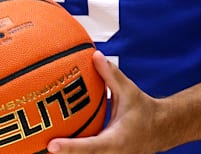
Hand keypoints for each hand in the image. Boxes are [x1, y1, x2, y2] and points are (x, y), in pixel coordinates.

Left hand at [48, 53, 172, 153]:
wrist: (161, 130)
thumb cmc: (144, 111)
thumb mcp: (128, 92)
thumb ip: (111, 75)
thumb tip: (95, 56)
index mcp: (116, 141)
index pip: (90, 147)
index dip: (69, 148)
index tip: (51, 145)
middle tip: (40, 147)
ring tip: (40, 148)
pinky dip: (72, 151)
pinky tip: (55, 146)